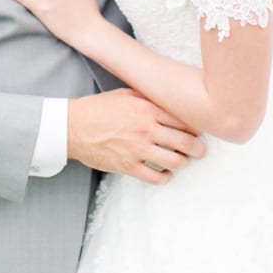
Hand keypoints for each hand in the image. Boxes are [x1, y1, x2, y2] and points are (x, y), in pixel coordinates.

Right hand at [67, 88, 205, 184]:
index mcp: (146, 109)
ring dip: (183, 162)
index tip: (198, 132)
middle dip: (198, 148)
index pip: (184, 121)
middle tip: (199, 150)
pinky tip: (165, 173)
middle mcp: (145, 129)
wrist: (72, 126)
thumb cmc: (96, 108)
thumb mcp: (124, 94)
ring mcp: (137, 150)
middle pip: (186, 143)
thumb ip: (147, 98)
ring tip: (181, 160)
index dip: (196, 128)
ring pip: (176, 162)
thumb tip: (168, 101)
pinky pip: (157, 178)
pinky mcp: (128, 166)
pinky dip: (166, 177)